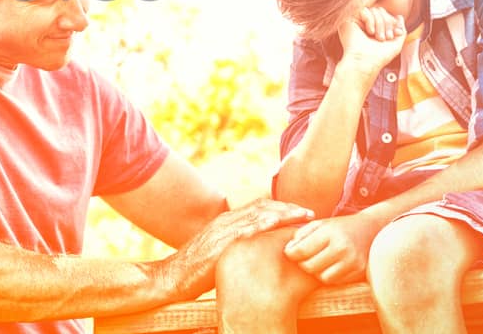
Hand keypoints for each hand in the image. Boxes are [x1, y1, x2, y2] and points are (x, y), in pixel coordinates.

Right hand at [156, 199, 314, 298]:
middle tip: (309, 213)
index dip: (281, 209)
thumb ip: (236, 247)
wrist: (173, 276)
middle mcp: (226, 221)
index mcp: (227, 222)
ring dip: (284, 213)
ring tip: (303, 217)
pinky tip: (281, 224)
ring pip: (259, 214)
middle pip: (263, 207)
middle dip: (288, 208)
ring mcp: (224, 229)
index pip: (259, 209)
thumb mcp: (219, 253)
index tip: (300, 214)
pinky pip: (248, 228)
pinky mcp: (222, 241)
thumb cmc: (196, 270)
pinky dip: (266, 224)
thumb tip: (255, 252)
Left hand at [282, 212, 384, 284]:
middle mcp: (342, 247)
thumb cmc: (340, 227)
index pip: (301, 250)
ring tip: (320, 261)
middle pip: (310, 267)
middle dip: (303, 263)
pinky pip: (336, 281)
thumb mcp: (320, 224)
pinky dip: (330, 275)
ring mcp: (353, 261)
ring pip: (322, 277)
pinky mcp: (360, 271)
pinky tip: (332, 265)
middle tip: (305, 257)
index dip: (291, 253)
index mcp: (330, 232)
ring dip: (317, 271)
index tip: (291, 252)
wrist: (371, 229)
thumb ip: (301, 235)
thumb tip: (288, 251)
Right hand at [338, 7, 404, 75]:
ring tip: (378, 37)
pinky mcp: (348, 20)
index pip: (386, 15)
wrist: (365, 63)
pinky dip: (370, 20)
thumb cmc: (379, 57)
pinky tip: (369, 32)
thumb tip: (399, 16)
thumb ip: (400, 30)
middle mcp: (365, 24)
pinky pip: (364, 10)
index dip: (393, 22)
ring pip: (374, 10)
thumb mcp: (396, 44)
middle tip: (386, 38)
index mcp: (374, 28)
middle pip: (381, 11)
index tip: (396, 34)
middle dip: (387, 23)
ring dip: (380, 24)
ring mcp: (356, 22)